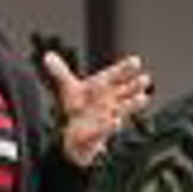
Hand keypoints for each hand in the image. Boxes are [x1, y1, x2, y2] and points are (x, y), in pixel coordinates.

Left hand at [43, 49, 152, 166]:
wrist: (75, 136)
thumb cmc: (79, 108)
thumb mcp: (69, 89)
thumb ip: (60, 72)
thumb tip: (47, 56)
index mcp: (104, 87)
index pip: (116, 75)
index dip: (125, 68)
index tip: (135, 61)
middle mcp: (111, 101)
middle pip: (126, 91)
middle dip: (135, 85)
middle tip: (145, 79)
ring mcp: (108, 117)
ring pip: (123, 109)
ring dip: (133, 104)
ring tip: (143, 98)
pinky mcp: (100, 133)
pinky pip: (106, 129)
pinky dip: (110, 125)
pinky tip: (116, 121)